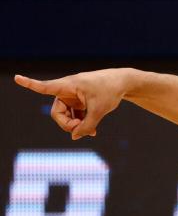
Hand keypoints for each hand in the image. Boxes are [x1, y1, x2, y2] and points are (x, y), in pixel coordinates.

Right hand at [14, 69, 129, 139]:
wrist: (123, 83)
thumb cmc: (110, 91)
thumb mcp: (100, 111)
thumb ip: (87, 126)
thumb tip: (74, 137)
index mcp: (68, 85)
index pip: (46, 87)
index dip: (30, 84)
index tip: (17, 77)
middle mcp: (67, 90)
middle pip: (57, 112)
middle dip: (67, 124)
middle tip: (80, 130)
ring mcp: (73, 97)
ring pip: (66, 116)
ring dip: (76, 125)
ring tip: (91, 131)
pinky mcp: (79, 101)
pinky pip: (75, 115)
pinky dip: (81, 122)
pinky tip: (92, 131)